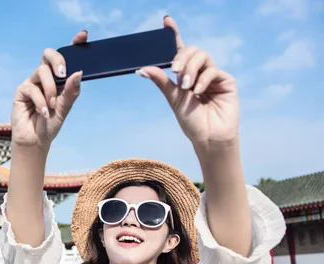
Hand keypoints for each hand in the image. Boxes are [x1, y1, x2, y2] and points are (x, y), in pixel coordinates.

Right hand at [11, 31, 85, 148]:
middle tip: (63, 73)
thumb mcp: (65, 108)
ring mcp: (33, 82)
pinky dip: (41, 101)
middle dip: (58, 60)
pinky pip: (32, 88)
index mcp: (59, 79)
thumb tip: (78, 73)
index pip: (66, 57)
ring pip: (42, 71)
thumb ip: (71, 92)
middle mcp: (46, 77)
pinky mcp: (22, 91)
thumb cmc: (50, 124)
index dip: (74, 44)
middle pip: (49, 54)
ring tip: (53, 106)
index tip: (83, 36)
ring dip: (50, 90)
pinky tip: (44, 112)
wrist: (36, 140)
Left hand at [137, 16, 239, 147]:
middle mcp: (199, 72)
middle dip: (181, 57)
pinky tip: (197, 91)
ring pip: (202, 56)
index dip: (174, 34)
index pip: (179, 50)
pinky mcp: (226, 81)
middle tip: (175, 71)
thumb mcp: (173, 99)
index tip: (166, 20)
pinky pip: (213, 70)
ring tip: (186, 86)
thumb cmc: (191, 121)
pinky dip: (202, 79)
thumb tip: (142, 68)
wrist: (208, 138)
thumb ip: (162, 81)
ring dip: (190, 68)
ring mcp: (213, 75)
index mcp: (185, 74)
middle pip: (191, 50)